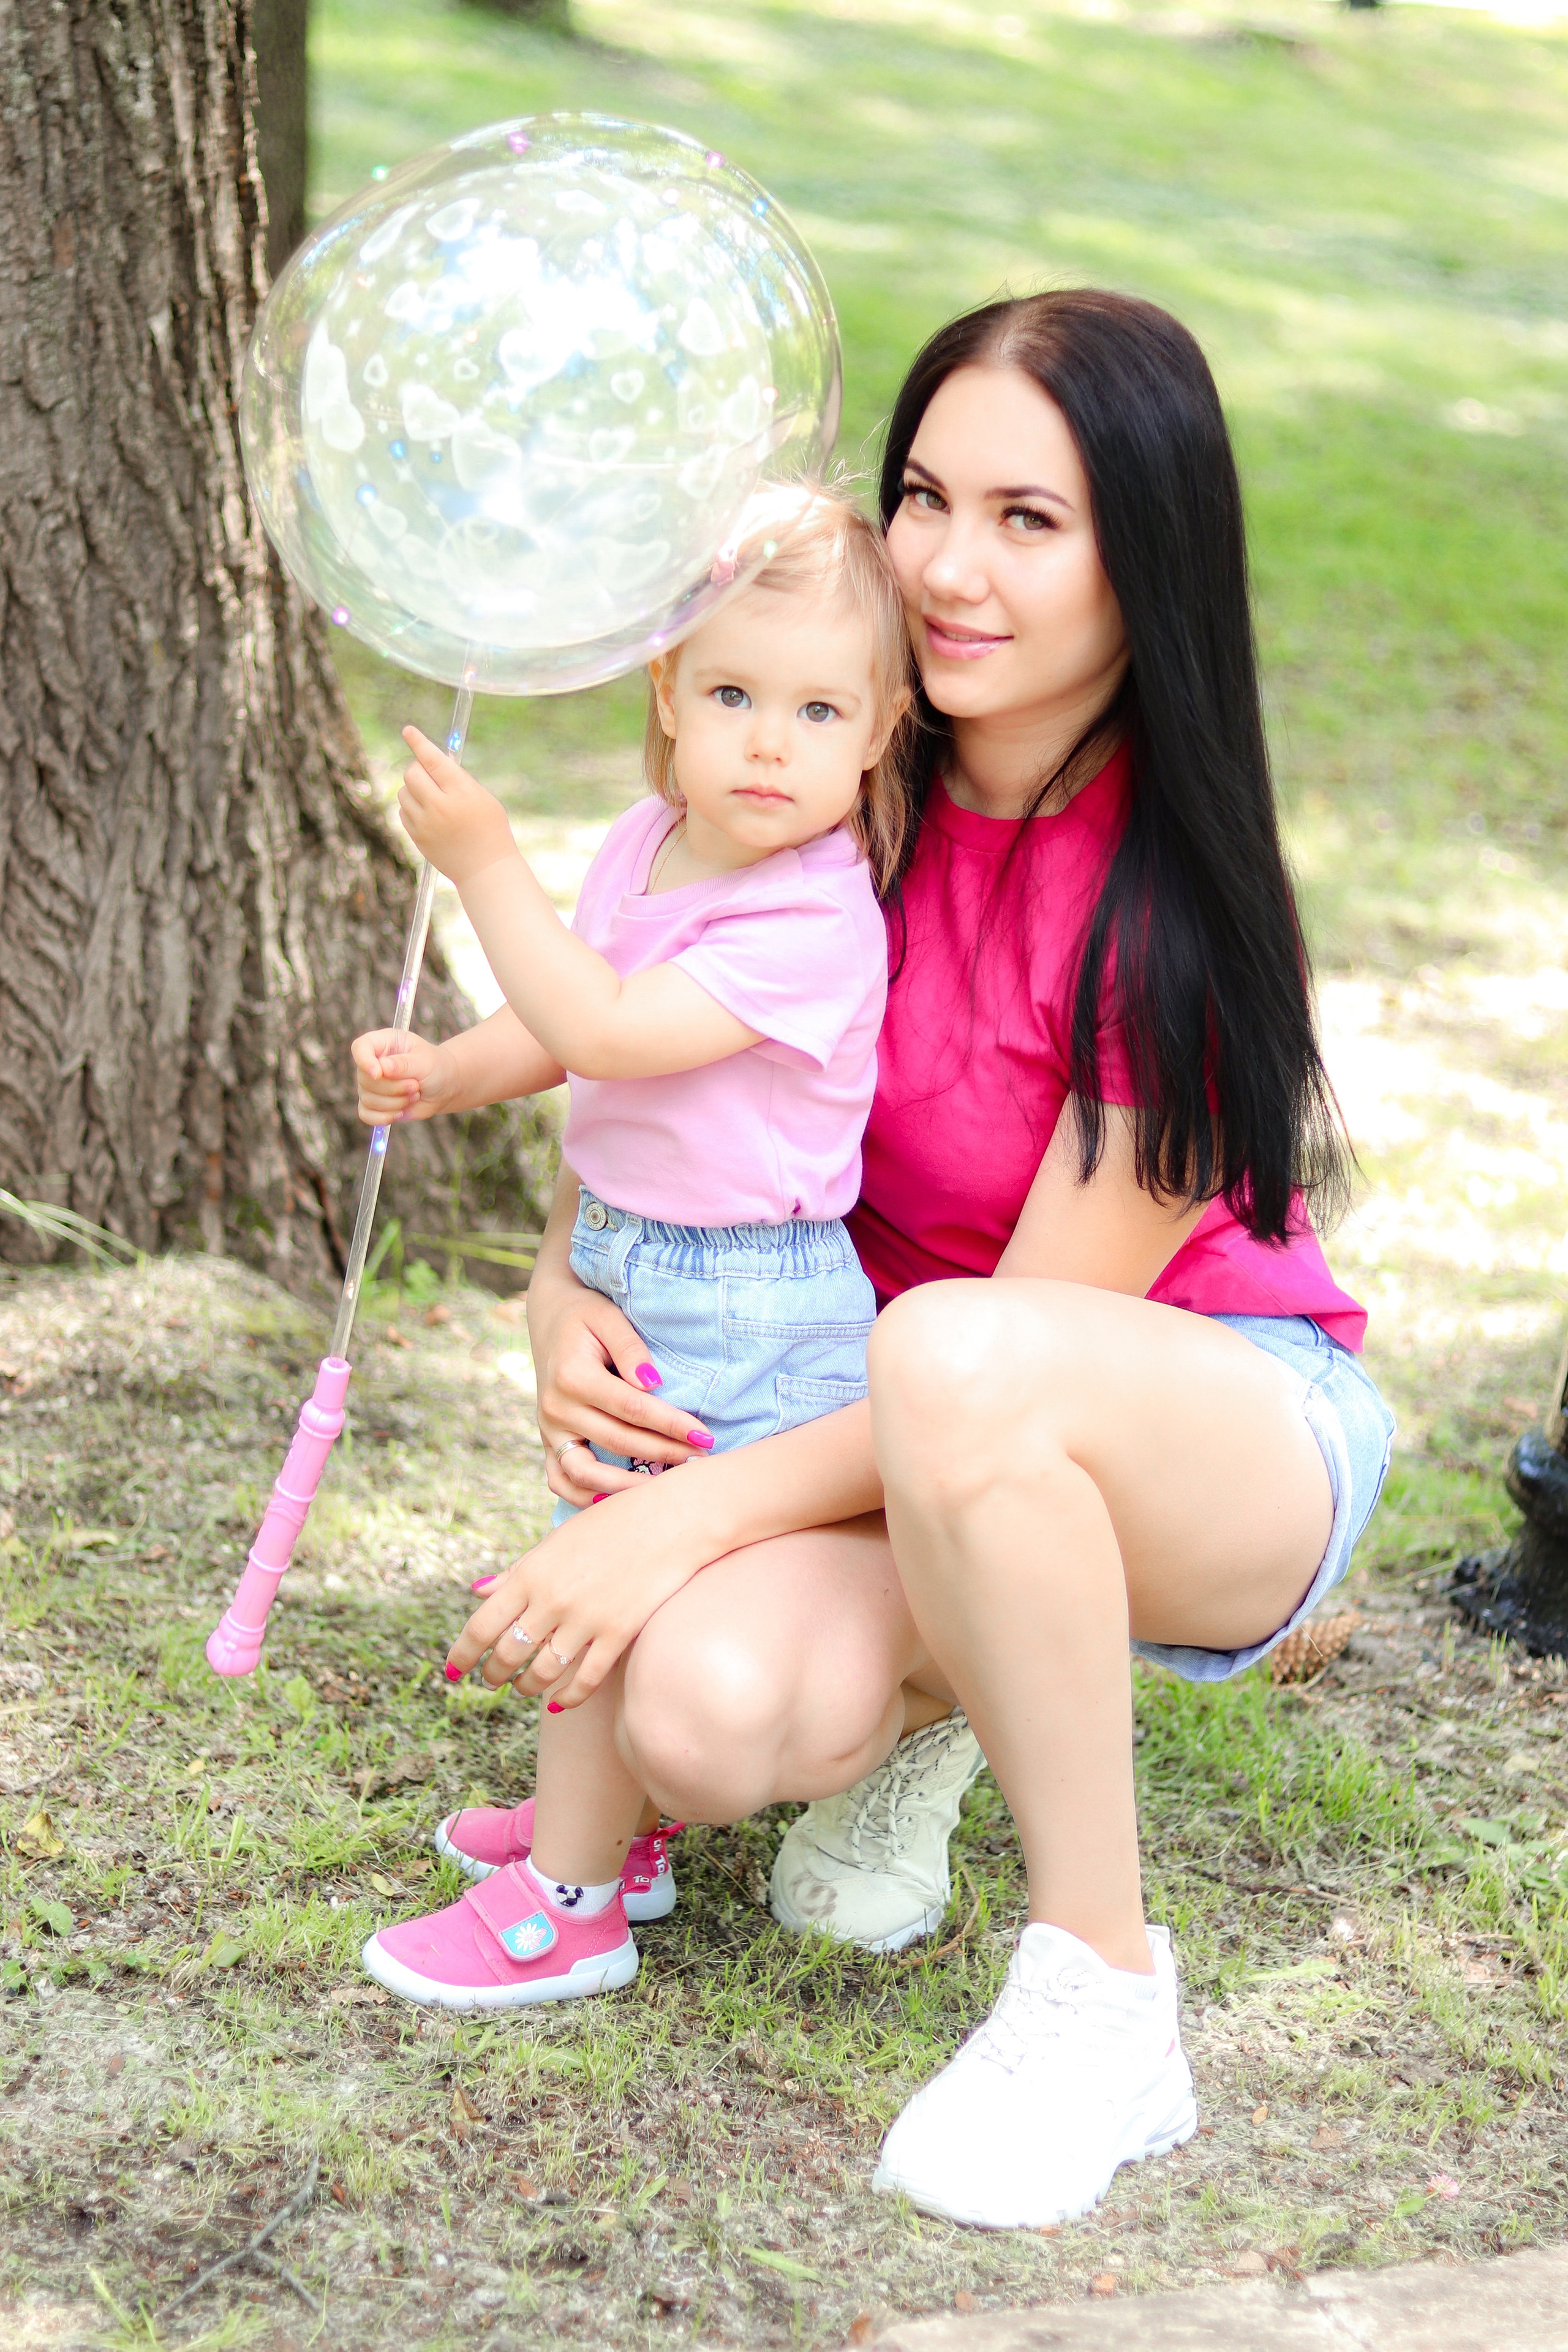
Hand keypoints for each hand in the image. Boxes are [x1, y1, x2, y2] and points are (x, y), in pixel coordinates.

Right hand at [351, 1027, 453, 1124]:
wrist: (443, 1087)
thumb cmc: (435, 1067)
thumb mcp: (424, 1061)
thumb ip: (404, 1063)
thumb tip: (383, 1068)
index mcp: (383, 1043)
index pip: (360, 1047)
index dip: (364, 1061)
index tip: (378, 1073)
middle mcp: (373, 1063)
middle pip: (365, 1079)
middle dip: (393, 1088)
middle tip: (415, 1085)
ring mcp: (371, 1084)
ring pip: (368, 1099)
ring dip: (395, 1103)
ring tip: (414, 1094)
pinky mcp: (374, 1104)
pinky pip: (366, 1115)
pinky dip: (384, 1117)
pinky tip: (401, 1112)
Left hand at [398, 726, 517, 886]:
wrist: (485, 869)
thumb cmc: (490, 829)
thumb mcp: (483, 798)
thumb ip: (459, 779)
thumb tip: (432, 760)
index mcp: (461, 793)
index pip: (434, 760)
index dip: (420, 743)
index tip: (408, 730)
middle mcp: (440, 807)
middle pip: (413, 773)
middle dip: (419, 768)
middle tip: (430, 773)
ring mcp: (426, 824)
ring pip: (404, 791)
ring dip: (414, 788)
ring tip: (433, 797)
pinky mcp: (417, 837)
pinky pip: (403, 810)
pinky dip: (412, 806)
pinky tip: (429, 813)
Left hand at [446, 1471, 718, 1708]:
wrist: (672, 1520)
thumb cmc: (612, 1524)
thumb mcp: (558, 1539)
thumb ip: (517, 1571)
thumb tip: (477, 1590)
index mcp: (532, 1572)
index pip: (482, 1625)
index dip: (463, 1654)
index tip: (454, 1672)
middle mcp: (552, 1599)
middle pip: (507, 1654)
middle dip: (494, 1674)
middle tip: (492, 1681)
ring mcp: (586, 1619)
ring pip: (542, 1672)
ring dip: (526, 1686)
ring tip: (523, 1688)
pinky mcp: (618, 1633)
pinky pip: (584, 1679)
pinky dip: (566, 1696)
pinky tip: (557, 1702)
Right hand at [527, 1257, 713, 1508]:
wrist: (550, 1317)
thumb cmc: (587, 1315)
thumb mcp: (608, 1317)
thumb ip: (630, 1348)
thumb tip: (653, 1384)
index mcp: (572, 1376)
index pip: (632, 1409)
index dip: (670, 1424)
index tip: (704, 1435)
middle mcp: (555, 1408)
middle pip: (618, 1442)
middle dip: (664, 1453)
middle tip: (702, 1460)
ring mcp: (548, 1429)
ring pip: (586, 1473)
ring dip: (627, 1487)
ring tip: (667, 1489)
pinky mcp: (546, 1442)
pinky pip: (560, 1480)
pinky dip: (585, 1497)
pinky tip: (618, 1502)